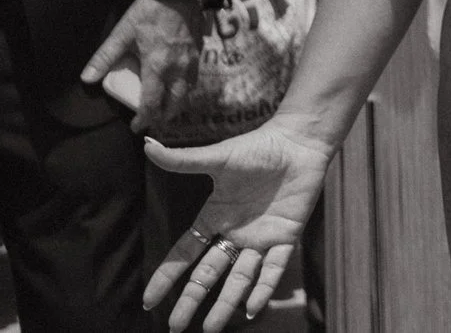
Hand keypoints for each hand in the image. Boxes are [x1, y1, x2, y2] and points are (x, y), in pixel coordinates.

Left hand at [81, 0, 201, 133]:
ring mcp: (191, 61)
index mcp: (158, 67)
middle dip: (165, 117)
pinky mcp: (199, 52)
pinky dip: (185, 88)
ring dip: (177, 104)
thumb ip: (105, 57)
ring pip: (188, 92)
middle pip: (176, 103)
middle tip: (153, 122)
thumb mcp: (122, 33)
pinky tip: (178, 84)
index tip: (136, 127)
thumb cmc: (149, 12)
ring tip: (166, 107)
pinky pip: (194, 78)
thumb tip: (87, 78)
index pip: (152, 103)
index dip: (144, 119)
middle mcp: (178, 69)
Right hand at [144, 121, 330, 330]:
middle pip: (208, 274)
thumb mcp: (217, 158)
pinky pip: (274, 268)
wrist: (299, 141)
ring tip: (209, 329)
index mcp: (215, 217)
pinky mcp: (287, 235)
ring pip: (240, 278)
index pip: (184, 254)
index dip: (167, 277)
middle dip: (191, 300)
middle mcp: (235, 233)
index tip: (149, 302)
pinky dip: (263, 287)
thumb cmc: (259, 147)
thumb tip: (146, 145)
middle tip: (176, 328)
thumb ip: (182, 160)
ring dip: (225, 303)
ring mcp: (261, 237)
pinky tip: (251, 309)